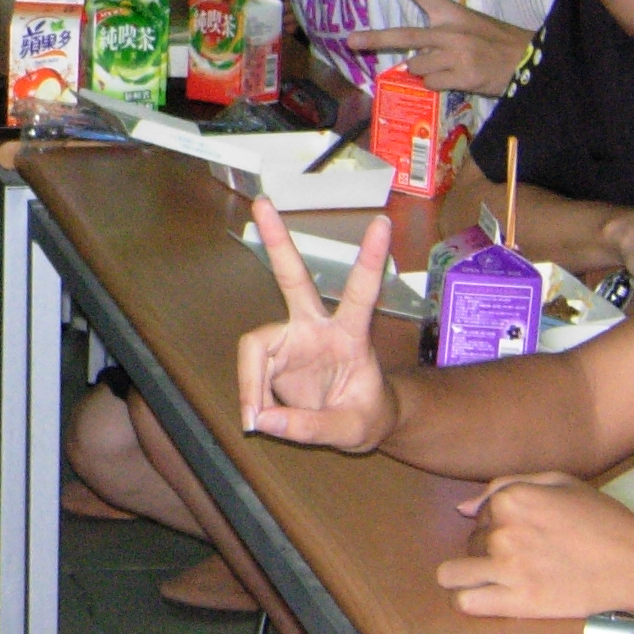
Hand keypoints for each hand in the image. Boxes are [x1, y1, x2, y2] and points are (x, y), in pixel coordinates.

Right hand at [237, 201, 400, 453]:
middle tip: (263, 203)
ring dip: (251, 384)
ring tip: (255, 421)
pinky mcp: (275, 356)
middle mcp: (317, 326)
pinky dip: (251, 399)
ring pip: (255, 345)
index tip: (382, 223)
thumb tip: (261, 419)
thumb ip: (310, 428)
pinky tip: (259, 419)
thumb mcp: (353, 431)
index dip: (371, 260)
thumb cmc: (367, 415)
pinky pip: (251, 373)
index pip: (361, 293)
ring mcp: (293, 338)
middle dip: (278, 242)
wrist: (362, 421)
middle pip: (293, 279)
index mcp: (350, 335)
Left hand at [338, 0, 537, 97]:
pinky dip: (437, 84)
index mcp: (452, 13)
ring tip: (449, 66)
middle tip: (351, 40)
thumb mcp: (472, 24)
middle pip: (405, 35)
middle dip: (374, 38)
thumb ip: (443, 31)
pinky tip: (457, 78)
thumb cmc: (497, 43)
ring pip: (417, 66)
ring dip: (424, 70)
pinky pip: (431, 83)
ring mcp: (455, 54)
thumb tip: (412, 52)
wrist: (527, 60)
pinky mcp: (461, 75)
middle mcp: (450, 31)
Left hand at [436, 473, 633, 619]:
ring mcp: (507, 567)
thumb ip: (507, 485)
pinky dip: (469, 600)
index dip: (497, 525)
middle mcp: (502, 531)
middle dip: (487, 550)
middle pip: (469, 544)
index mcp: (510, 498)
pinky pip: (465, 602)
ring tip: (493, 579)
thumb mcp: (559, 482)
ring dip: (468, 575)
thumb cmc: (602, 520)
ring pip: (451, 574)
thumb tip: (464, 507)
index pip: (478, 515)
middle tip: (521, 558)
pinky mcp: (518, 601)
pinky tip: (488, 597)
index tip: (524, 535)